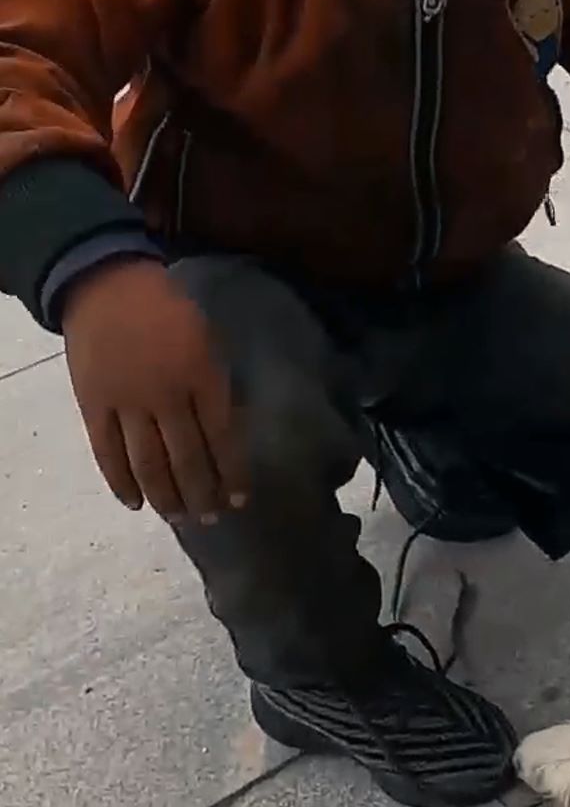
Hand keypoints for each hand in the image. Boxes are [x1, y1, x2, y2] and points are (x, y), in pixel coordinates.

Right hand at [61, 258, 246, 521]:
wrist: (109, 288)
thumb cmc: (172, 312)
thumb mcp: (211, 342)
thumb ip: (218, 387)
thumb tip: (228, 433)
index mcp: (203, 377)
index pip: (222, 438)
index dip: (231, 472)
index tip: (239, 499)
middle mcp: (166, 397)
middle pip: (186, 459)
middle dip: (201, 493)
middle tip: (210, 517)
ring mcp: (126, 404)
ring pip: (147, 464)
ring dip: (165, 496)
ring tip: (179, 517)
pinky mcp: (93, 407)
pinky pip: (107, 454)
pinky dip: (120, 482)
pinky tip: (135, 503)